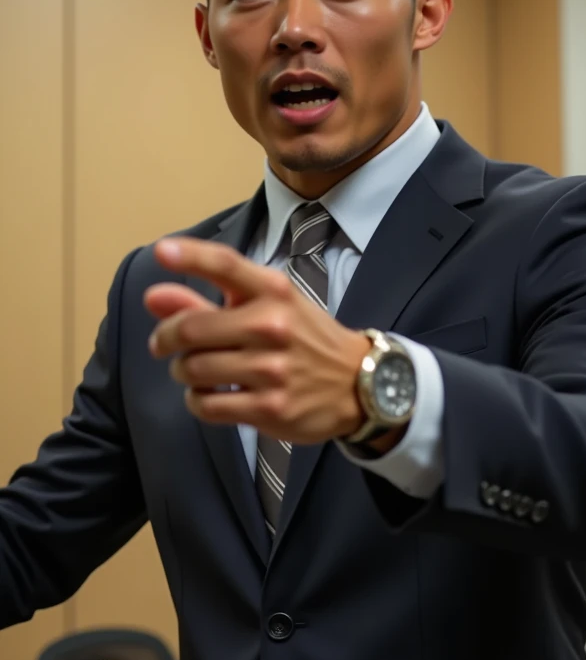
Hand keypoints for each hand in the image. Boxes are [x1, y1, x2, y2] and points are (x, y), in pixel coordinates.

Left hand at [144, 238, 370, 443]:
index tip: (160, 251)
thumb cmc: (302, 338)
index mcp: (274, 291)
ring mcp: (271, 369)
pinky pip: (205, 405)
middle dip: (165, 338)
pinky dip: (197, 400)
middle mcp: (272, 326)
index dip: (189, 255)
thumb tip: (152, 296)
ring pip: (193, 370)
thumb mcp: (266, 307)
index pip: (226, 264)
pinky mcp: (268, 408)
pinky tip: (209, 395)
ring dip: (183, 371)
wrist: (358, 384)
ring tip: (196, 371)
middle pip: (191, 328)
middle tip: (164, 344)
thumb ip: (207, 299)